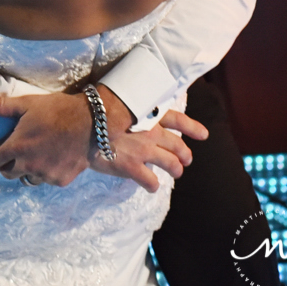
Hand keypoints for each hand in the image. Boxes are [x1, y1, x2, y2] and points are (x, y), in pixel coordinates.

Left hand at [0, 92, 97, 186]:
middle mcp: (29, 165)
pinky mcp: (61, 180)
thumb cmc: (57, 110)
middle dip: (6, 165)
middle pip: (8, 173)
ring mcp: (46, 174)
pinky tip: (50, 161)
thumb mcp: (27, 104)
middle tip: (11, 155)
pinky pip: (47, 180)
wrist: (93, 123)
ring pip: (28, 179)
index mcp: (17, 147)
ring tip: (32, 158)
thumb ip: (0, 106)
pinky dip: (45, 173)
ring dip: (26, 171)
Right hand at [89, 110, 207, 192]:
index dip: (192, 127)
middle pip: (177, 146)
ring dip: (175, 170)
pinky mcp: (132, 168)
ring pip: (170, 164)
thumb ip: (128, 105)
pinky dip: (152, 185)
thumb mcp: (116, 99)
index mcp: (149, 114)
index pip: (177, 119)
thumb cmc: (96, 108)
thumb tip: (126, 104)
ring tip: (177, 173)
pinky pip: (150, 181)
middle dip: (184, 154)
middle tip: (186, 159)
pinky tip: (151, 186)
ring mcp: (143, 151)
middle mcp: (151, 133)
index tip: (203, 134)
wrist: (82, 125)